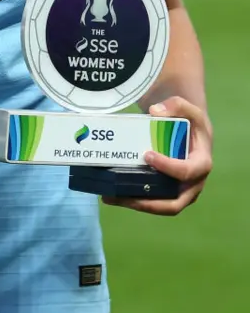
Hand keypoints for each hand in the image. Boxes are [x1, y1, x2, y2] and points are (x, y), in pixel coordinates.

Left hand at [103, 96, 212, 215]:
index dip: (168, 167)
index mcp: (201, 164)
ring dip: (135, 204)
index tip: (147, 155)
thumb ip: (176, 105)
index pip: (187, 171)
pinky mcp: (166, 192)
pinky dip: (133, 200)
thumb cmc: (190, 121)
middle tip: (123, 194)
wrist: (189, 131)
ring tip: (110, 197)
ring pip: (160, 206)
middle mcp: (193, 184)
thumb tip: (155, 111)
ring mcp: (180, 191)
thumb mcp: (188, 109)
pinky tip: (112, 194)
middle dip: (147, 202)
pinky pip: (152, 201)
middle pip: (174, 203)